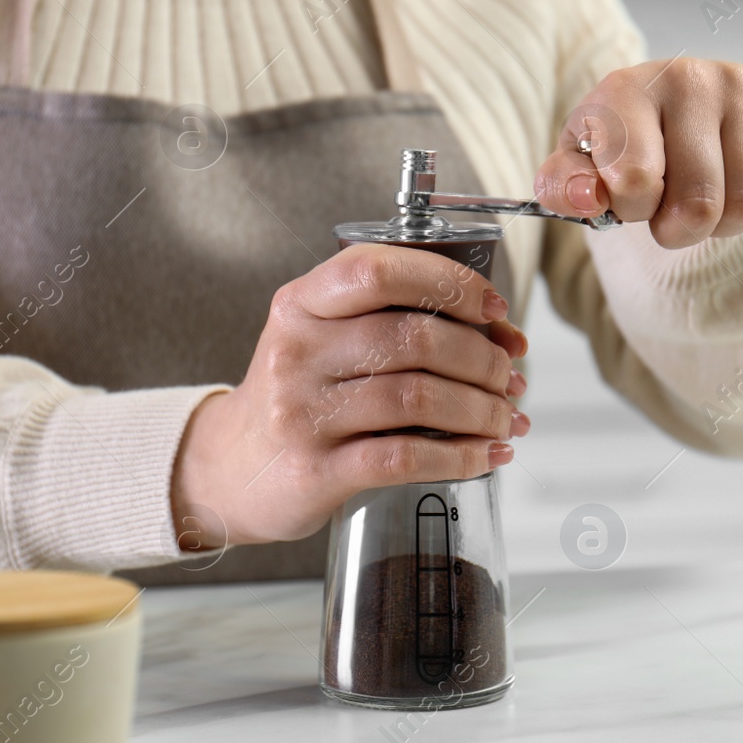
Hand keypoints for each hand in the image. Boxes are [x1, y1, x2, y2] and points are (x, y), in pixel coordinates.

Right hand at [170, 243, 529, 549]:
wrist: (233, 468)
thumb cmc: (301, 396)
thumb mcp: (326, 340)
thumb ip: (400, 323)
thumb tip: (504, 337)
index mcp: (301, 304)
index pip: (379, 272)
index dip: (449, 284)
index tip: (492, 310)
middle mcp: (298, 352)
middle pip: (413, 338)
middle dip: (481, 359)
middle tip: (509, 376)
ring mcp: (303, 413)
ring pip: (417, 398)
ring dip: (480, 410)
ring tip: (505, 418)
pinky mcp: (316, 470)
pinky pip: (405, 459)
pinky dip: (460, 457)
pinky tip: (484, 456)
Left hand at [534, 58, 742, 248]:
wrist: (669, 115)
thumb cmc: (621, 148)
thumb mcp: (579, 168)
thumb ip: (563, 188)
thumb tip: (585, 198)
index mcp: (624, 90)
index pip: (637, 185)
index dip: (635, 211)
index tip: (629, 195)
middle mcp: (687, 76)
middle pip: (699, 203)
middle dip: (681, 228)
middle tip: (670, 209)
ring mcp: (741, 82)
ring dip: (725, 223)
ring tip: (705, 196)